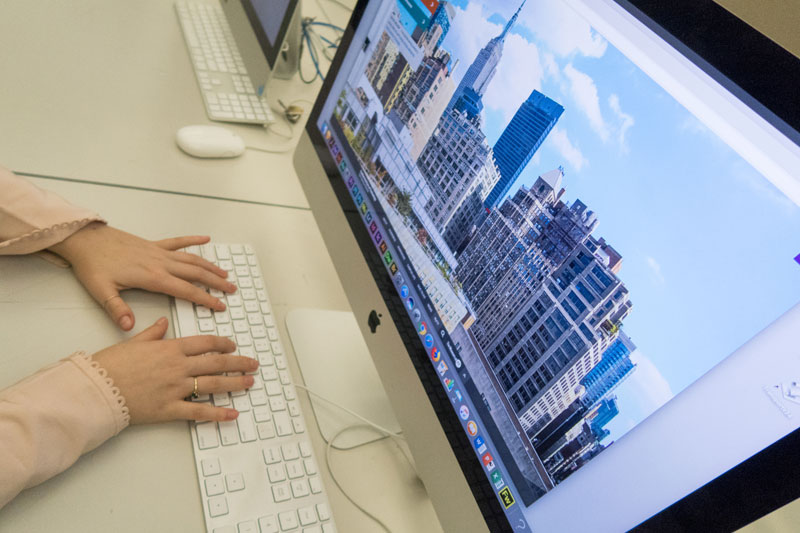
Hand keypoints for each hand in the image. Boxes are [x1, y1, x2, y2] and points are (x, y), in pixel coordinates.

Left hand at [49, 222, 235, 330]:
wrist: (85, 240)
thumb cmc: (92, 265)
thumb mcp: (101, 291)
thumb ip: (117, 309)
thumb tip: (129, 327)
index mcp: (152, 277)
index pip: (186, 290)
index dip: (205, 299)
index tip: (220, 306)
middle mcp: (160, 263)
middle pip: (195, 273)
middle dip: (216, 282)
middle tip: (232, 289)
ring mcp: (158, 251)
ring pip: (191, 258)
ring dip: (210, 265)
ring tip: (225, 273)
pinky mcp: (152, 244)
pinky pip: (178, 241)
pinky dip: (193, 240)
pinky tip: (205, 238)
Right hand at [91, 317, 257, 423]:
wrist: (96, 389)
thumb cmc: (110, 365)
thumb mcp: (133, 342)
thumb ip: (153, 333)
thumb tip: (163, 322)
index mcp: (170, 348)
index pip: (205, 343)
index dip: (223, 344)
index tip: (233, 346)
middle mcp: (177, 367)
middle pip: (216, 362)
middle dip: (238, 362)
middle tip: (253, 364)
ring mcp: (175, 388)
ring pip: (213, 384)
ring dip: (235, 383)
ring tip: (249, 382)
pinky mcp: (170, 409)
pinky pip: (199, 411)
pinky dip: (218, 414)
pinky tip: (233, 414)